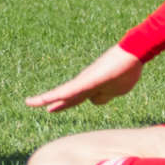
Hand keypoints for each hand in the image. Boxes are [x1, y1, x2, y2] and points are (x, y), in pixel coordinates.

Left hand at [26, 46, 143, 112]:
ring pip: (63, 93)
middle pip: (64, 95)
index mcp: (91, 86)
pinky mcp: (89, 79)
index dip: (61, 104)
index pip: (73, 98)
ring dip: (48, 98)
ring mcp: (86, 80)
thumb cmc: (126, 70)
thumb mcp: (116, 90)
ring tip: (32, 101)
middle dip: (50, 101)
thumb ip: (104, 95)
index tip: (49, 109)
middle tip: (32, 103)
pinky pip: (72, 90)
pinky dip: (61, 95)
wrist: (132, 55)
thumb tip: (95, 101)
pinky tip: (50, 99)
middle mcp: (85, 82)